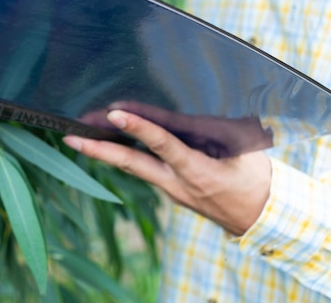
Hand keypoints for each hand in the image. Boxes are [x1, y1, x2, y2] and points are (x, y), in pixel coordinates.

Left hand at [64, 110, 271, 235]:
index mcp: (197, 171)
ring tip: (78, 137)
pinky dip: (124, 156)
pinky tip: (108, 144)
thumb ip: (215, 132)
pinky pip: (143, 170)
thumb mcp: (244, 152)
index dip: (139, 128)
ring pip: (132, 168)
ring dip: (104, 152)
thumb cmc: (254, 180)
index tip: (116, 113)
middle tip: (70, 137)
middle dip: (98, 150)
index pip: (163, 145)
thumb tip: (188, 112)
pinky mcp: (169, 189)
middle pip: (131, 164)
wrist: (259, 218)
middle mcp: (176, 183)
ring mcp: (170, 189)